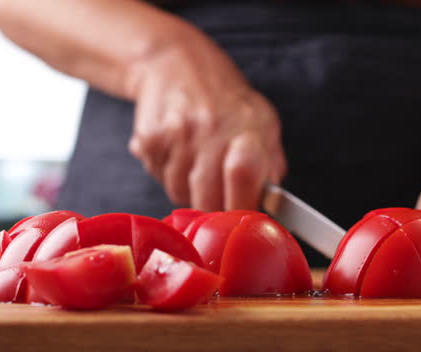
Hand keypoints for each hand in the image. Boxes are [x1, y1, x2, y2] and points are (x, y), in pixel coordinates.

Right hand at [125, 25, 285, 211]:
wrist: (175, 63)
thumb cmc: (225, 101)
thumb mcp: (262, 122)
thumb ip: (270, 166)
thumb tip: (270, 209)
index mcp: (248, 127)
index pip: (243, 174)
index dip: (241, 207)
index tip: (242, 218)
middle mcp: (211, 129)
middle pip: (208, 199)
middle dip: (213, 210)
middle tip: (219, 196)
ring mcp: (177, 135)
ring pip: (180, 194)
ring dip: (188, 190)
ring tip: (195, 162)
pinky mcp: (149, 140)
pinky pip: (158, 178)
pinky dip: (166, 174)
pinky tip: (175, 152)